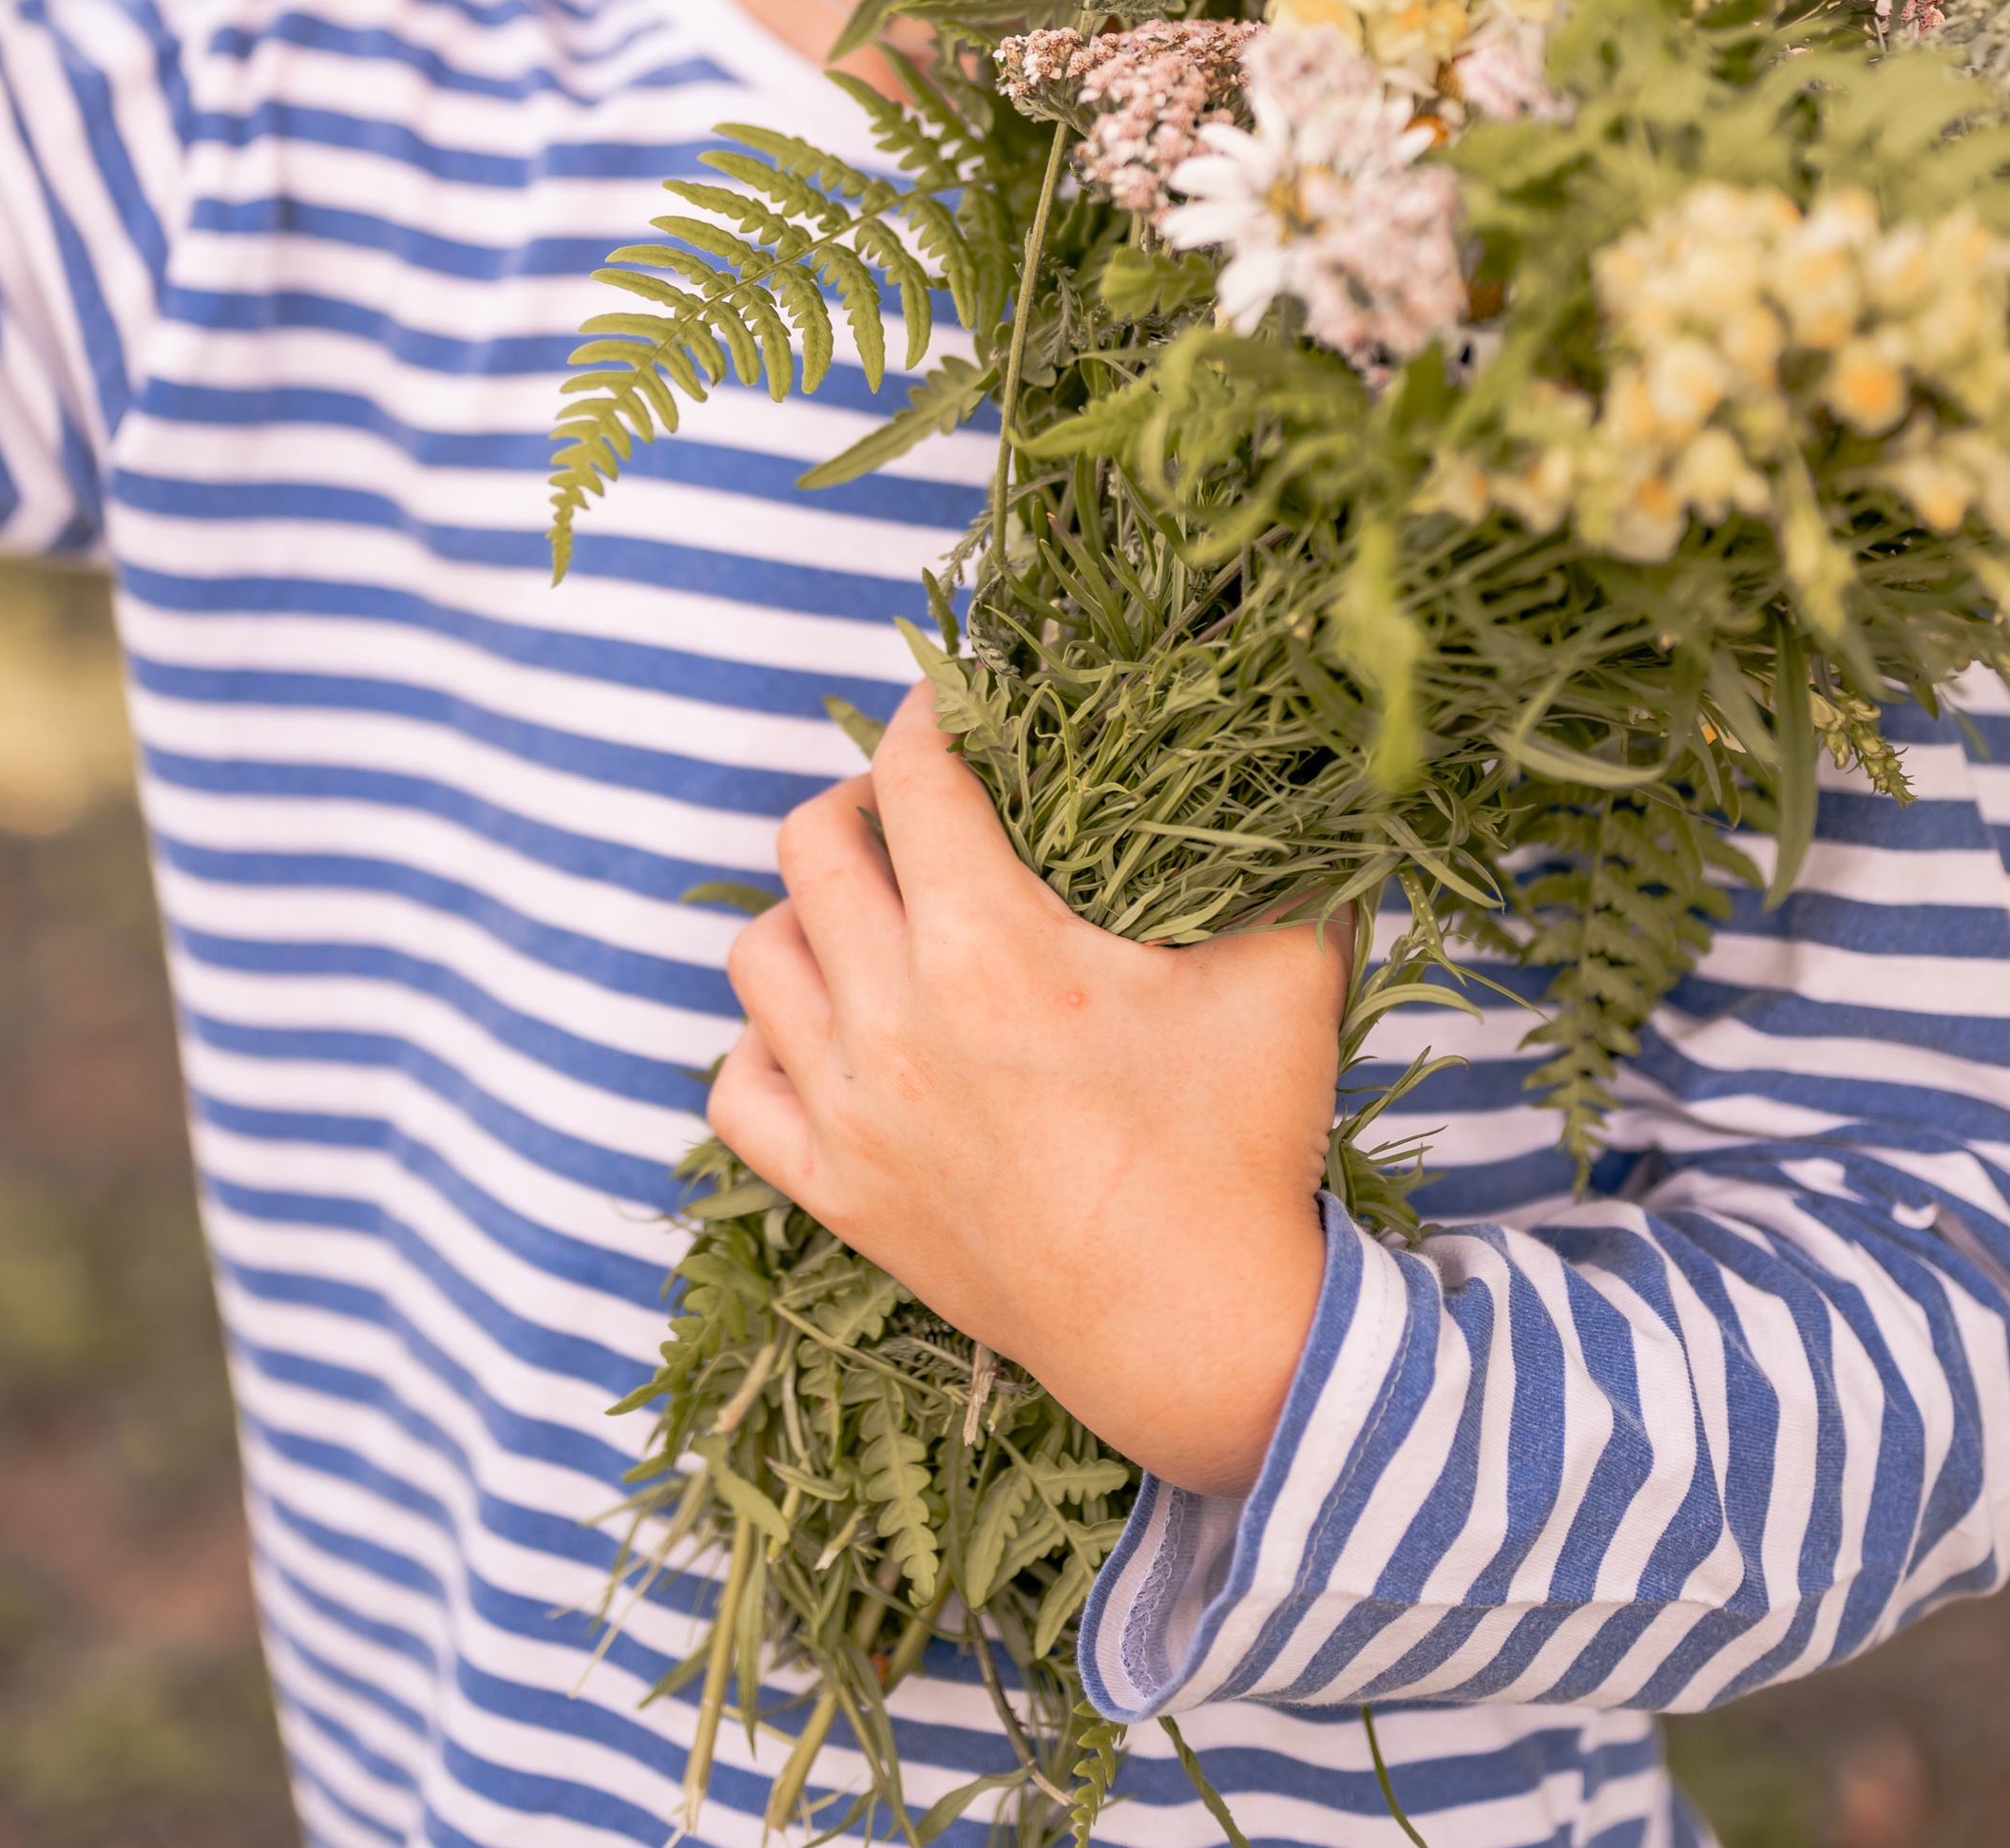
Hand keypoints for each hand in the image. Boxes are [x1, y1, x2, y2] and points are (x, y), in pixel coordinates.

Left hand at [713, 683, 1348, 1497]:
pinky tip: (825, 1030)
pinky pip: (736, 1089)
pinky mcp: (839, 1194)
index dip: (928, 714)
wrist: (1200, 1341)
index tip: (951, 701)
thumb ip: (1290, 860)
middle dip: (861, 798)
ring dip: (807, 914)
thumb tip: (1306, 771)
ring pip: (757, 956)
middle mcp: (893, 1021)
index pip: (913, 778)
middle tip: (917, 806)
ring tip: (869, 912)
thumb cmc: (1242, 1152)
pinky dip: (766, 1043)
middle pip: (810, 845)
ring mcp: (851, 1113)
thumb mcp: (1287, 977)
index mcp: (989, 950)